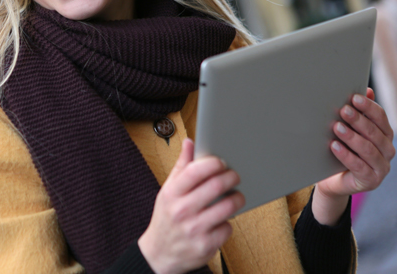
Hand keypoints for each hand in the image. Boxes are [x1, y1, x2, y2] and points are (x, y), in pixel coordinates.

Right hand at [138, 139, 243, 273]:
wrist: (159, 254)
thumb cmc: (166, 217)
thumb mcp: (168, 191)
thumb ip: (182, 166)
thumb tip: (190, 142)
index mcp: (171, 193)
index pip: (195, 171)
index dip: (213, 163)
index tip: (221, 162)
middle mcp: (181, 210)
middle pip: (215, 186)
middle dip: (231, 178)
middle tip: (235, 176)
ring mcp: (194, 229)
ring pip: (227, 207)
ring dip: (237, 198)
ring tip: (236, 196)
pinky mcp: (205, 245)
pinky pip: (227, 228)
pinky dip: (229, 222)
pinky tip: (222, 220)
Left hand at [313, 88, 394, 224]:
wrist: (333, 180)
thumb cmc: (342, 149)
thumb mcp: (349, 130)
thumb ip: (358, 112)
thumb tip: (366, 90)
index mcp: (385, 134)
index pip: (381, 117)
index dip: (368, 107)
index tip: (353, 97)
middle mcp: (388, 150)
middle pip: (375, 132)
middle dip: (358, 120)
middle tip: (343, 110)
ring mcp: (382, 167)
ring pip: (368, 149)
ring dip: (352, 137)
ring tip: (336, 127)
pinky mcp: (371, 181)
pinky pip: (359, 167)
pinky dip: (346, 155)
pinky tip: (334, 146)